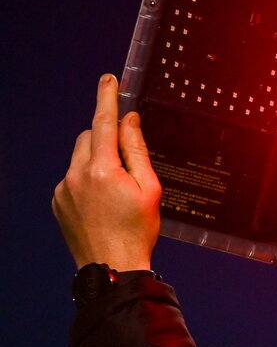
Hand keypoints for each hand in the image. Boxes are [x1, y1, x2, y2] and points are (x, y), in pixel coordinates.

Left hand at [53, 74, 161, 270]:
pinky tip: (102, 205)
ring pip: (79, 158)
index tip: (109, 79)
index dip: (107, 98)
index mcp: (103, 169)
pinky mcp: (57, 202)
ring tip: (115, 193)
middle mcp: (77, 175)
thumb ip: (137, 151)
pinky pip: (72, 179)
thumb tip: (129, 121)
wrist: (112, 267)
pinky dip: (86, 182)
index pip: (104, 123)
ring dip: (96, 162)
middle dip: (105, 140)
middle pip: (89, 138)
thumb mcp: (149, 189)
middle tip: (126, 163)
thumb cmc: (137, 231)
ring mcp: (63, 189)